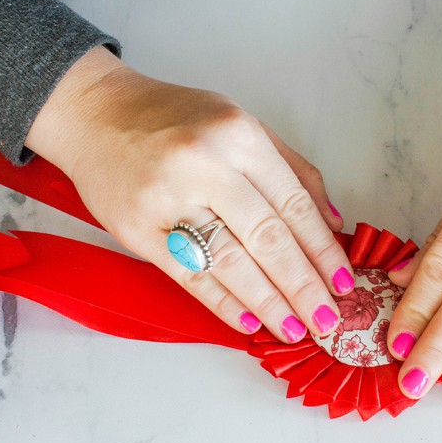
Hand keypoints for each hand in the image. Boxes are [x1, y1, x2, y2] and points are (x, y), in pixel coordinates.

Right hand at [26, 47, 353, 342]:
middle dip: (304, 286)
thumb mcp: (244, 126)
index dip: (323, 250)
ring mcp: (167, 199)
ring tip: (295, 329)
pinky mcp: (137, 230)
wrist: (97, 114)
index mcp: (239, 138)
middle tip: (328, 321)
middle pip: (268, 237)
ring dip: (268, 302)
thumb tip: (332, 221)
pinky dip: (221, 302)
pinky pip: (188, 275)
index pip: (294, 205)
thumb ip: (293, 170)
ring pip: (231, 261)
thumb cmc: (178, 119)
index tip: (344, 283)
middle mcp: (206, 166)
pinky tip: (248, 322)